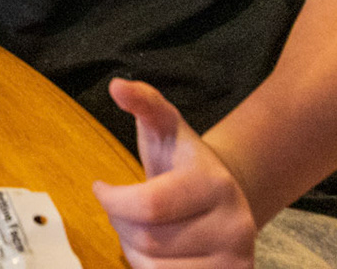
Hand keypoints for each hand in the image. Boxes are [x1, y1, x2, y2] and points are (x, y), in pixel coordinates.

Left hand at [92, 78, 256, 268]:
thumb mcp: (166, 127)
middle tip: (122, 212)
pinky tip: (157, 253)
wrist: (228, 198)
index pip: (148, 205)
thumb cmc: (184, 163)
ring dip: (135, 253)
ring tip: (143, 231)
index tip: (100, 188)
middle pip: (148, 241)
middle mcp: (235, 224)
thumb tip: (117, 86)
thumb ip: (144, 102)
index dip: (112, 200)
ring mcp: (236, 258)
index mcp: (214, 182)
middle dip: (122, 226)